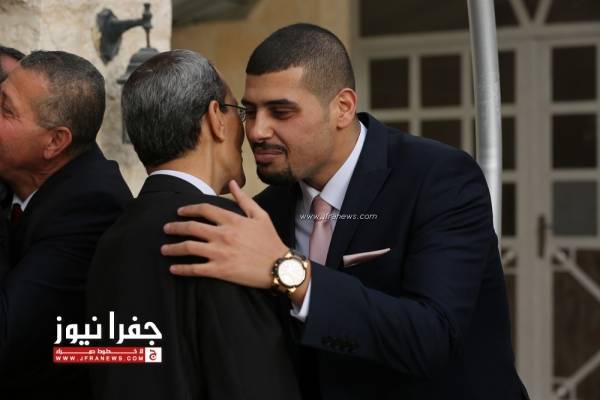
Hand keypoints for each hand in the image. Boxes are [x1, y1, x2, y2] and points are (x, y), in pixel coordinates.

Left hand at [161, 180, 288, 288]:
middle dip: (175, 227)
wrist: (280, 266)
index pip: (204, 210)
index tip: (179, 211)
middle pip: (191, 227)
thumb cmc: (271, 240)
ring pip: (189, 248)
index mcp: (232, 220)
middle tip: (166, 229)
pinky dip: (182, 269)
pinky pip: (195, 269)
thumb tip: (233, 183)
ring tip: (164, 249)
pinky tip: (173, 269)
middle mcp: (223, 234)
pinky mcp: (220, 270)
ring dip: (173, 248)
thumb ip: (243, 199)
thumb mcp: (260, 215)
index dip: (189, 209)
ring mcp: (220, 253)